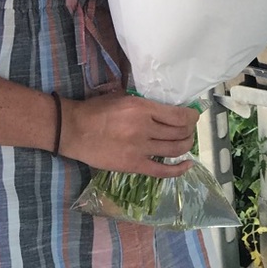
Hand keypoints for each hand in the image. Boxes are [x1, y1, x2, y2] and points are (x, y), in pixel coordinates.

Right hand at [58, 92, 198, 177]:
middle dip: (190, 131)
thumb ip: (144, 103)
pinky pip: (162, 170)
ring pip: (175, 150)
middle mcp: (145, 128)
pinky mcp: (134, 165)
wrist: (74, 130)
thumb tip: (165, 107)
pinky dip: (178, 169)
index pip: (178, 115)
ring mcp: (140, 149)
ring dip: (187, 146)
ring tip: (187, 143)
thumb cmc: (96, 110)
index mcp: (142, 108)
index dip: (191, 117)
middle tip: (189, 129)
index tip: (193, 116)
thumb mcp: (123, 97)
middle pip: (180, 132)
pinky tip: (187, 165)